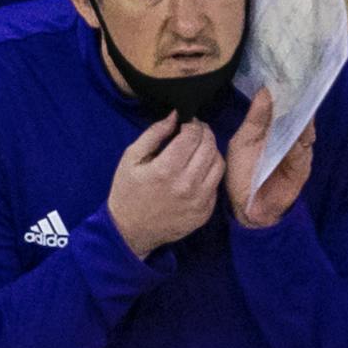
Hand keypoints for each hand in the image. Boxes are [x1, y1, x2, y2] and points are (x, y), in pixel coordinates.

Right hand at [108, 112, 224, 257]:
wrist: (130, 231)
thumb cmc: (128, 191)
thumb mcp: (131, 158)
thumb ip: (154, 133)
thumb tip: (175, 115)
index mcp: (166, 169)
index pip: (193, 135)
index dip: (192, 123)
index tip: (187, 122)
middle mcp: (187, 185)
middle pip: (209, 147)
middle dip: (204, 133)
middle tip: (195, 131)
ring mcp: (199, 201)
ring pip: (219, 164)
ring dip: (211, 150)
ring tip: (199, 148)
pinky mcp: (205, 212)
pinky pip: (216, 184)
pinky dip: (210, 171)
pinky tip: (198, 169)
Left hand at [226, 88, 314, 228]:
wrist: (247, 208)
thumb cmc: (241, 174)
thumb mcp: (243, 141)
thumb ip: (255, 119)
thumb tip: (265, 90)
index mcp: (273, 128)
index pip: (285, 105)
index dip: (288, 89)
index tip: (289, 68)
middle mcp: (288, 137)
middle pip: (299, 114)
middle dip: (300, 97)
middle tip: (301, 76)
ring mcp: (298, 151)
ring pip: (305, 128)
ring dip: (304, 114)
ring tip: (302, 96)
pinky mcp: (303, 166)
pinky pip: (304, 148)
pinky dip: (303, 136)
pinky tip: (301, 124)